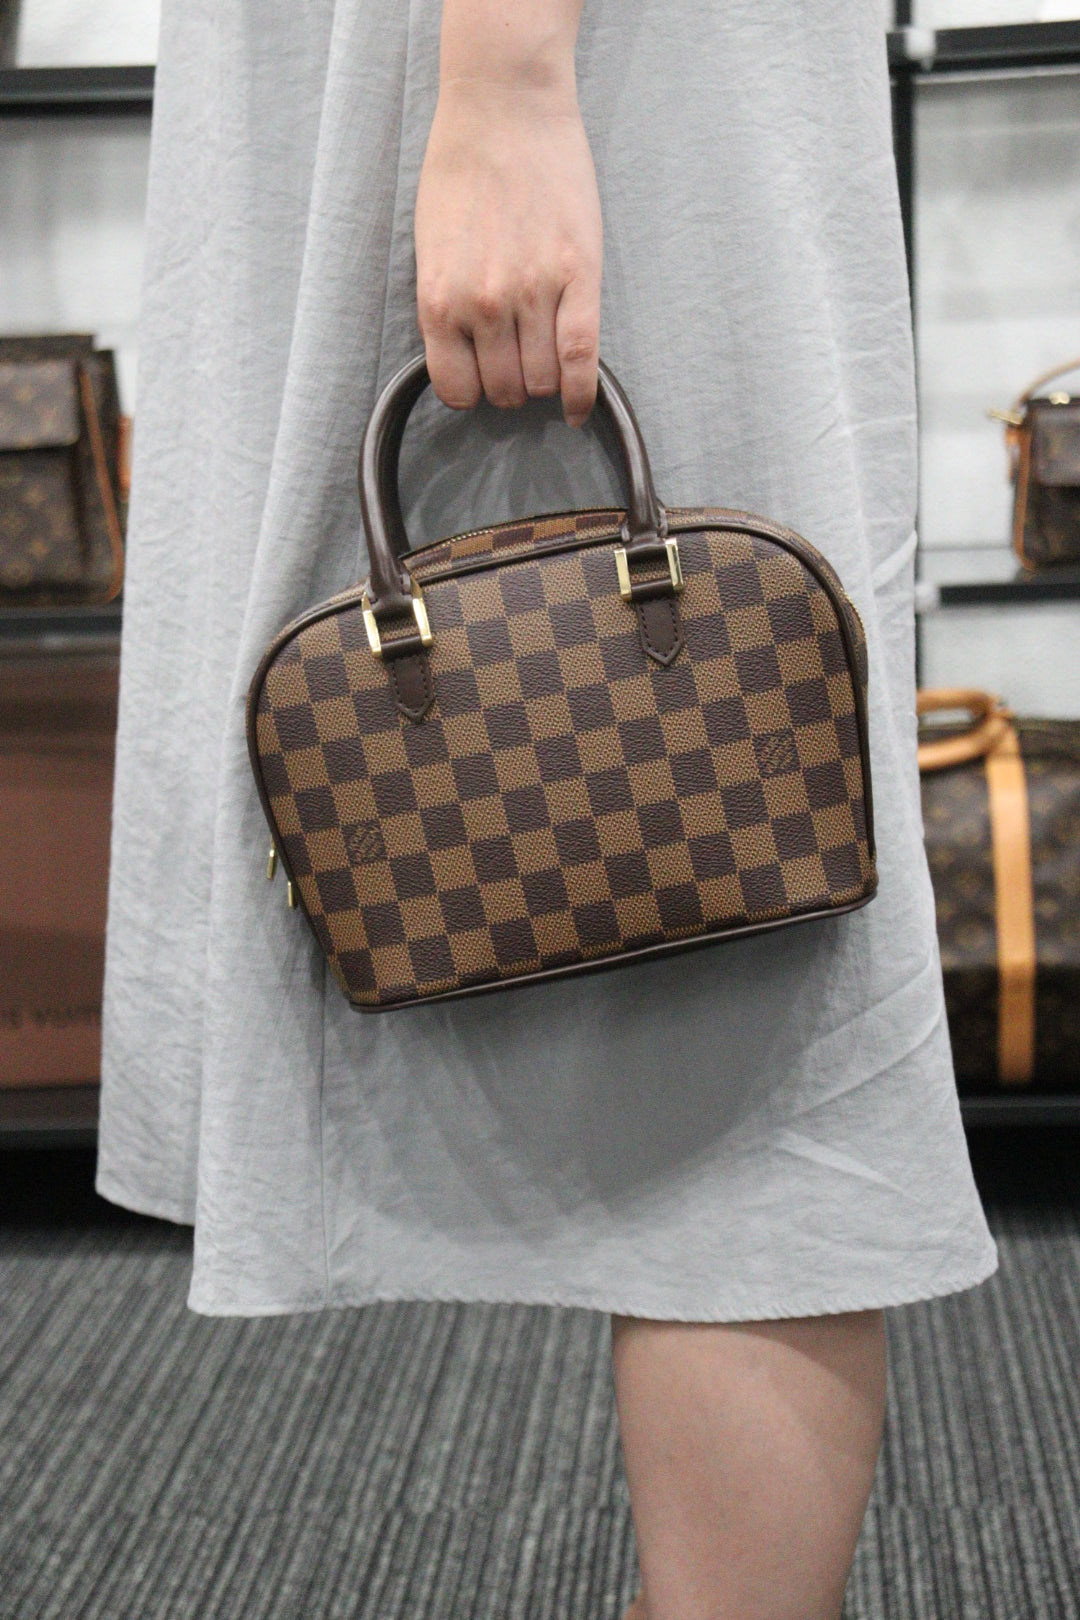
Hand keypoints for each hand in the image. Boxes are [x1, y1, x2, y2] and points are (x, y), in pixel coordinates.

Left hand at [414, 75, 602, 426]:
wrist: (505, 107)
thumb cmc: (463, 167)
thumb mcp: (431, 247)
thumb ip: (445, 303)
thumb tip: (464, 354)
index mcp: (440, 300)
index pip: (457, 389)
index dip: (471, 393)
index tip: (480, 383)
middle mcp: (484, 305)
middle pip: (504, 390)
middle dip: (510, 387)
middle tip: (517, 366)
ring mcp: (533, 293)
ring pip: (543, 382)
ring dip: (545, 385)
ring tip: (545, 364)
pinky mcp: (578, 276)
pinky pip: (582, 359)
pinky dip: (581, 395)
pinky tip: (578, 409)